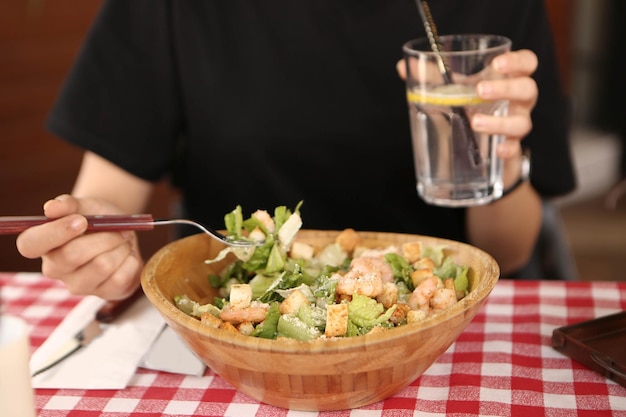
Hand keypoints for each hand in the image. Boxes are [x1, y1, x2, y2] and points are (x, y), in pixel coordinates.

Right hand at [16, 194, 142, 299]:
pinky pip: (121, 278)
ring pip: (102, 266)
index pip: (30, 245)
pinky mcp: (103, 294)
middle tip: (117, 229)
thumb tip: (51, 207)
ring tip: (122, 241)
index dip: (55, 232)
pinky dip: (131, 261)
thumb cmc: (96, 218)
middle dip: (103, 236)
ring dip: (120, 247)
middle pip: (73, 255)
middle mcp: (54, 269)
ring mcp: (78, 286)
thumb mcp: (84, 205)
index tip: (82, 221)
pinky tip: (127, 256)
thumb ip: (67, 204)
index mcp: (41, 245)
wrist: (121, 231)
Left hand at [397, 49, 537, 159]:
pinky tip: (496, 150)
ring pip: (521, 122)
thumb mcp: (452, 92)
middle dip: (506, 89)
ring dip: (500, 122)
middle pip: (528, 89)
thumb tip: (403, 66)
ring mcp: (515, 126)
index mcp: (505, 81)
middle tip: (480, 91)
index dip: (517, 61)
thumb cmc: (469, 110)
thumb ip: (431, 78)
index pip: (526, 63)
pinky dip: (507, 149)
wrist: (477, 151)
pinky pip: (515, 150)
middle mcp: (516, 102)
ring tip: (475, 123)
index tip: (496, 64)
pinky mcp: (509, 150)